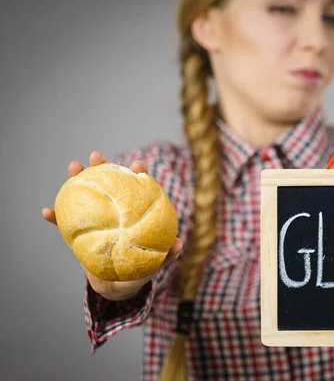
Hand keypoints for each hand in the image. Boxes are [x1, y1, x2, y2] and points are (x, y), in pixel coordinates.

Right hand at [42, 151, 183, 300]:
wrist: (118, 286)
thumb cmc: (140, 268)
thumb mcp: (155, 261)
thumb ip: (167, 253)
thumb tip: (178, 245)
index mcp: (134, 210)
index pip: (138, 186)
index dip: (138, 172)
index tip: (138, 166)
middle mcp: (114, 208)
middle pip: (108, 182)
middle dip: (103, 165)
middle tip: (96, 156)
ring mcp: (95, 218)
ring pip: (85, 194)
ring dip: (76, 178)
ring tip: (72, 167)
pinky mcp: (78, 233)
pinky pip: (63, 223)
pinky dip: (54, 217)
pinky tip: (46, 212)